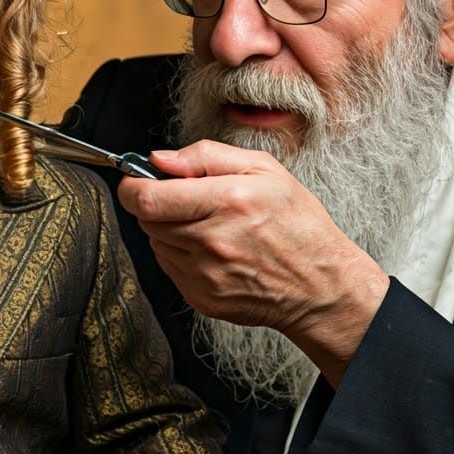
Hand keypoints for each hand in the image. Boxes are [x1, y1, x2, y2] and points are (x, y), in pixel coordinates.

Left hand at [118, 140, 389, 383]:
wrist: (320, 286)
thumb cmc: (298, 225)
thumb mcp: (265, 170)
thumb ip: (206, 155)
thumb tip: (161, 159)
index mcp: (228, 202)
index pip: (147, 198)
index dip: (132, 186)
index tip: (138, 180)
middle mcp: (213, 241)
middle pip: (146, 220)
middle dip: (156, 205)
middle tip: (186, 201)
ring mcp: (205, 275)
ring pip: (156, 244)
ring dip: (170, 230)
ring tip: (208, 226)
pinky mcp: (202, 298)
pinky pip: (170, 268)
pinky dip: (182, 255)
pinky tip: (213, 250)